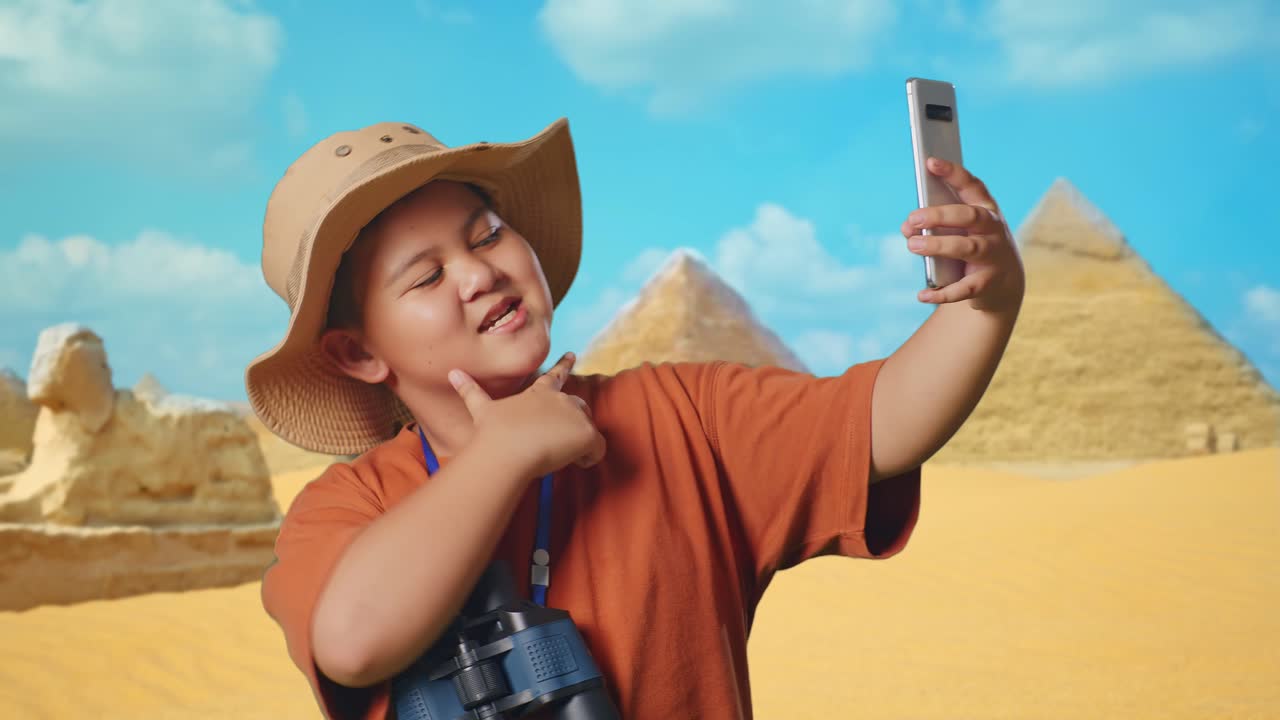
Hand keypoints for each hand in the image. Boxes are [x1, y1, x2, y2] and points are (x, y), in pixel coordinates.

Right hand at [448, 352, 605, 477]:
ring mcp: (575, 415)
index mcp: (539, 393)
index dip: (564, 365)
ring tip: (562, 455)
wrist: (506, 451)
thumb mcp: (482, 409)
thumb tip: (451, 372)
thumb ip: (470, 391)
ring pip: (587, 428)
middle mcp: (560, 400)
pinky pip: (597, 449)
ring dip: (579, 442)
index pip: (554, 375)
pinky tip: (576, 463)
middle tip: (565, 436)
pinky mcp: (586, 433)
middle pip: (579, 405)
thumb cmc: (493, 433)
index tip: (572, 354)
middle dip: (576, 419)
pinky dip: (590, 458)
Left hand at [900, 157, 1025, 312]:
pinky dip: (942, 292)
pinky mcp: (988, 283)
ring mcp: (994, 256)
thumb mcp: (957, 232)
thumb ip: (931, 226)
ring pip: (967, 248)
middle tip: (913, 219)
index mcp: (985, 209)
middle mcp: (993, 230)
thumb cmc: (972, 246)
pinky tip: (922, 294)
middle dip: (940, 215)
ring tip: (913, 246)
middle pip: (969, 216)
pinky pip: (964, 288)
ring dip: (938, 246)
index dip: (952, 173)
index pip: (971, 185)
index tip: (930, 162)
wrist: (1001, 284)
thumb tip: (908, 228)